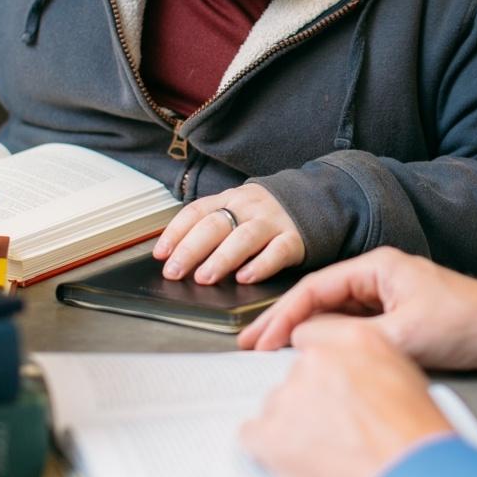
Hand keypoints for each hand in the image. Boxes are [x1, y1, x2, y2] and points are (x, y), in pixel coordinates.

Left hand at [152, 184, 303, 284]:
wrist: (315, 200)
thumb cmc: (266, 215)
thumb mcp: (237, 211)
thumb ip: (212, 228)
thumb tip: (175, 257)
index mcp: (230, 199)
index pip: (197, 212)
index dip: (176, 232)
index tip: (161, 254)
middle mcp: (249, 207)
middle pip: (215, 225)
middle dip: (191, 249)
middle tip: (174, 271)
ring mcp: (273, 221)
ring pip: (244, 237)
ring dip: (221, 258)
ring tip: (204, 277)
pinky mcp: (295, 238)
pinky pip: (278, 251)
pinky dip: (261, 265)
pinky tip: (246, 278)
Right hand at [239, 247, 476, 376]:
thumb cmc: (467, 325)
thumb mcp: (404, 334)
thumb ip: (350, 337)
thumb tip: (303, 341)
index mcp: (379, 267)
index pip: (315, 287)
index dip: (282, 315)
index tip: (259, 340)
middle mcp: (381, 277)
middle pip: (321, 299)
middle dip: (285, 324)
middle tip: (250, 347)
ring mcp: (390, 299)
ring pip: (335, 316)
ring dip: (307, 335)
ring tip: (274, 357)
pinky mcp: (401, 320)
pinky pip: (355, 329)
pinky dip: (332, 343)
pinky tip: (317, 360)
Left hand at [240, 317, 452, 476]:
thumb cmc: (418, 441)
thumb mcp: (406, 380)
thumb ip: (370, 366)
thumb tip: (356, 377)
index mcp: (354, 341)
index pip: (313, 338)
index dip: (322, 370)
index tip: (327, 388)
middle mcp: (317, 360)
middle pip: (296, 375)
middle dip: (310, 401)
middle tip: (334, 429)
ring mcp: (289, 395)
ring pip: (277, 406)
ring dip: (293, 427)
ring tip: (325, 453)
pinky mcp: (269, 432)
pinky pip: (254, 436)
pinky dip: (270, 451)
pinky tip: (299, 463)